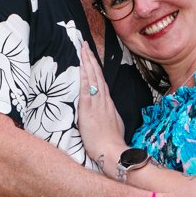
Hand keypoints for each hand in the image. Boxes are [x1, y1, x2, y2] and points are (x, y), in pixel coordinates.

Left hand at [76, 41, 126, 170]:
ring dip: (87, 62)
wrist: (113, 152)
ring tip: (82, 49)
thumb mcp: (113, 126)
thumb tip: (106, 114)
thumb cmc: (112, 144)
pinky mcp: (89, 110)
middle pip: (97, 75)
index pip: (101, 81)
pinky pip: (86, 89)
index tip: (91, 56)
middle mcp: (104, 101)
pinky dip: (84, 76)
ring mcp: (97, 104)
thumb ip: (108, 117)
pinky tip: (81, 67)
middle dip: (91, 59)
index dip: (96, 68)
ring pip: (92, 78)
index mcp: (108, 104)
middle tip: (85, 44)